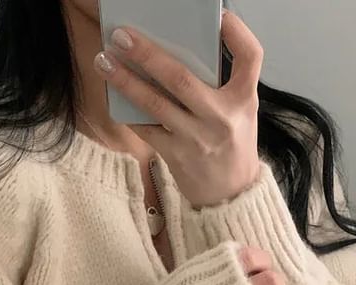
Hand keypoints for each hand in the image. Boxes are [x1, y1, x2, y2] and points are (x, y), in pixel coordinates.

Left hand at [93, 10, 263, 206]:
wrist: (230, 196)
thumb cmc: (232, 146)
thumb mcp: (240, 113)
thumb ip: (220, 86)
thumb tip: (180, 52)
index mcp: (244, 100)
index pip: (251, 57)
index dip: (237, 32)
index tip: (220, 15)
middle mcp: (221, 118)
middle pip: (182, 78)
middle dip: (148, 54)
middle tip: (122, 36)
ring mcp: (196, 138)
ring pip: (156, 104)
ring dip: (126, 81)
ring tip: (104, 61)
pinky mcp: (176, 156)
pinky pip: (147, 128)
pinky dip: (129, 111)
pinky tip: (113, 95)